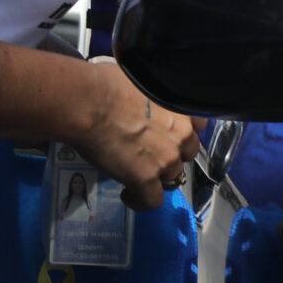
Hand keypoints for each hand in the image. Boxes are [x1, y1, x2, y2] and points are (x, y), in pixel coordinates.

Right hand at [72, 58, 199, 210]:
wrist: (85, 102)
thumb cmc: (102, 84)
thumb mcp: (139, 81)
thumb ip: (151, 100)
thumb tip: (139, 105)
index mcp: (180, 108)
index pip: (197, 127)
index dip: (180, 132)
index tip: (165, 133)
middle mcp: (180, 135)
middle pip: (185, 155)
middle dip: (170, 154)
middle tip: (146, 152)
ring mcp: (166, 160)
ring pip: (172, 178)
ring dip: (156, 177)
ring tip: (134, 173)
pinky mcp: (146, 180)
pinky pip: (152, 200)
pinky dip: (140, 200)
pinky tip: (128, 194)